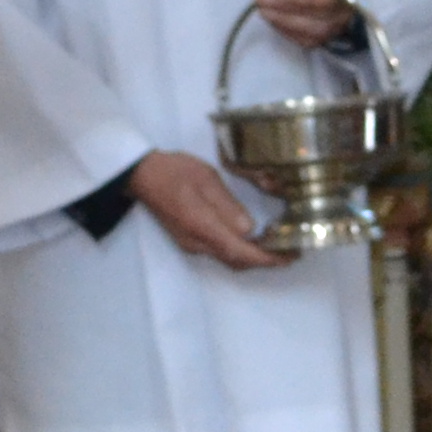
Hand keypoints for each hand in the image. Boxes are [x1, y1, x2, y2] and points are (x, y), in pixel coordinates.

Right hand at [131, 148, 284, 270]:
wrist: (141, 175)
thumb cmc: (174, 171)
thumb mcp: (206, 179)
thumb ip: (227, 206)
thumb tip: (250, 230)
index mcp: (202, 227)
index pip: (241, 253)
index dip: (267, 259)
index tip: (290, 257)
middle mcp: (197, 243)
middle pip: (236, 261)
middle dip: (264, 260)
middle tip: (290, 250)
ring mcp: (191, 244)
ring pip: (228, 258)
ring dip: (252, 256)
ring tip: (277, 244)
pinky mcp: (189, 239)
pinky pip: (220, 251)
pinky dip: (240, 250)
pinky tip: (252, 238)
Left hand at [257, 0, 360, 47]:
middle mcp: (348, 5)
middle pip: (318, 19)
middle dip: (284, 14)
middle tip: (260, 5)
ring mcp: (341, 23)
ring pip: (314, 34)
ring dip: (284, 24)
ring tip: (264, 12)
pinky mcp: (331, 35)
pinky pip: (309, 41)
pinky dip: (289, 33)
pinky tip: (274, 21)